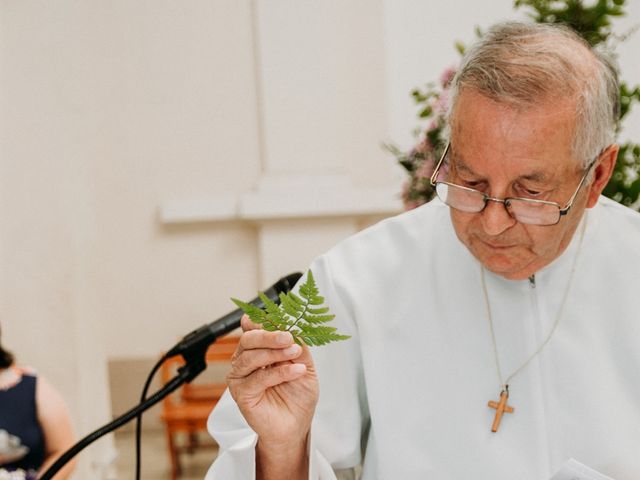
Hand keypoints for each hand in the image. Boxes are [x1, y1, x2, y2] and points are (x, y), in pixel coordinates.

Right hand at [227, 315, 318, 476]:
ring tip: (295, 352)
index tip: (281, 318)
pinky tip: (295, 370)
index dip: (264, 321)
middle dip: (269, 334)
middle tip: (288, 336)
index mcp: (257, 349)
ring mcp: (241, 377)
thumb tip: (290, 324)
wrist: (297, 425)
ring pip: (250, 357)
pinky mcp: (241, 394)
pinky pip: (257, 378)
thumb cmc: (298, 395)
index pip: (255, 329)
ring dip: (274, 352)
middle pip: (248, 339)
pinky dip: (279, 372)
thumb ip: (297, 344)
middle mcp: (245, 360)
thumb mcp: (304, 363)